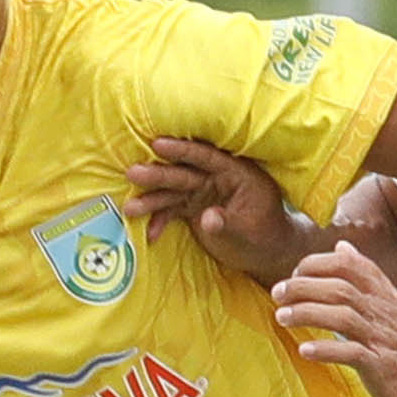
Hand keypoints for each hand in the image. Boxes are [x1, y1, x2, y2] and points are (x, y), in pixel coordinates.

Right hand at [124, 138, 318, 283]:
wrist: (267, 253)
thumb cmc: (266, 238)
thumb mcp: (249, 233)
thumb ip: (228, 224)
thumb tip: (207, 218)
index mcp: (237, 173)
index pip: (208, 157)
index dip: (183, 150)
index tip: (158, 144)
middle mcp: (217, 178)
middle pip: (184, 173)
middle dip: (158, 174)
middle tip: (132, 173)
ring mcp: (203, 193)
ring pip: (173, 191)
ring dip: (151, 199)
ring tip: (129, 209)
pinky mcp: (194, 208)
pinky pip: (172, 210)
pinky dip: (160, 220)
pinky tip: (149, 233)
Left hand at [274, 242, 396, 396]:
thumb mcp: (390, 301)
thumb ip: (365, 274)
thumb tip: (341, 246)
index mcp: (382, 293)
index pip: (348, 265)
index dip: (317, 264)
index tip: (294, 273)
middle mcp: (381, 311)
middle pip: (340, 288)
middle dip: (304, 287)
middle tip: (278, 293)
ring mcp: (381, 338)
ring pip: (342, 316)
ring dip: (308, 314)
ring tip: (282, 318)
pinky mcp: (381, 365)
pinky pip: (351, 353)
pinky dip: (326, 350)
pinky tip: (305, 351)